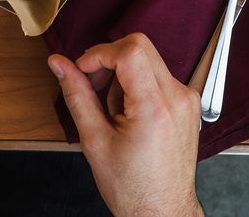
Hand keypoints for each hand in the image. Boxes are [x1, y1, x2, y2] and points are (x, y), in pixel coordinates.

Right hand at [50, 33, 202, 216]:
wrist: (162, 211)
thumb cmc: (133, 187)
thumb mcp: (95, 141)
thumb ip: (76, 95)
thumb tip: (59, 65)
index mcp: (155, 107)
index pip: (129, 51)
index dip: (98, 54)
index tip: (82, 70)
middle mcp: (178, 97)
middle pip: (139, 47)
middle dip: (108, 61)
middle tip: (93, 87)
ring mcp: (187, 99)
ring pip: (148, 60)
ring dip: (123, 76)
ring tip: (114, 113)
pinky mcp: (189, 103)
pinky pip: (158, 76)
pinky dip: (137, 85)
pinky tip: (129, 114)